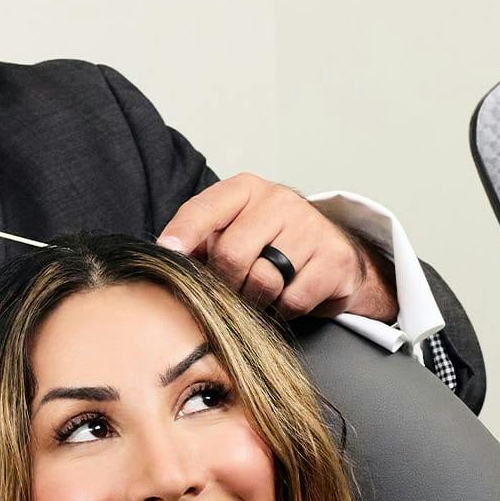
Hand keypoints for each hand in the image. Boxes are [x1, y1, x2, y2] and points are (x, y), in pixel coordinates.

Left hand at [156, 174, 397, 320]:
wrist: (333, 257)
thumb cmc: (272, 246)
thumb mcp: (234, 232)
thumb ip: (201, 243)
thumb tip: (165, 260)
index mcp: (245, 190)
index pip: (206, 208)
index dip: (184, 231)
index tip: (166, 251)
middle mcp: (279, 200)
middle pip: (231, 254)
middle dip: (226, 283)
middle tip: (232, 289)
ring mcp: (310, 227)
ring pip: (263, 281)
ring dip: (256, 300)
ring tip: (263, 291)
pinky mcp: (334, 257)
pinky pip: (292, 299)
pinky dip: (285, 310)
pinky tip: (289, 297)